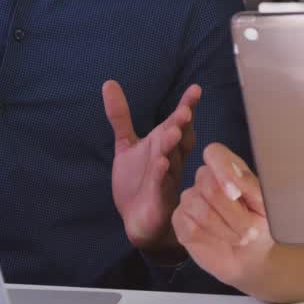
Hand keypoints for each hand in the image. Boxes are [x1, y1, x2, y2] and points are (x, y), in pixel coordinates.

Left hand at [105, 80, 198, 250]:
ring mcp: (166, 179)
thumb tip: (108, 83)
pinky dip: (161, 175)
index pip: (177, 123)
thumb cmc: (138, 180)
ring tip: (172, 131)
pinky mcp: (159, 199)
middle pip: (179, 138)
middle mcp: (170, 159)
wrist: (139, 220)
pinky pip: (161, 185)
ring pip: (172, 159)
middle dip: (182, 125)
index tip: (195, 89)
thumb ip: (120, 117)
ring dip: (172, 146)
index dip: (186, 106)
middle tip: (184, 112)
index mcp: (165, 145)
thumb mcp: (126, 145)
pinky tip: (161, 164)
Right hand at [171, 143, 272, 288]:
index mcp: (228, 169)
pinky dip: (211, 237)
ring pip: (201, 210)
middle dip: (235, 215)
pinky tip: (219, 239)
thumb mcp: (265, 207)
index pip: (215, 153)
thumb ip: (249, 185)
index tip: (235, 193)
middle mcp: (206, 180)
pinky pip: (190, 226)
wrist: (250, 259)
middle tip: (249, 230)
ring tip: (238, 236)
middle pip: (209, 186)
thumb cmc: (260, 228)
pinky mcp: (180, 220)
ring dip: (226, 229)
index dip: (222, 169)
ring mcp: (190, 199)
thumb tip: (231, 174)